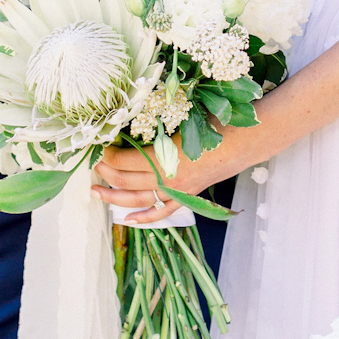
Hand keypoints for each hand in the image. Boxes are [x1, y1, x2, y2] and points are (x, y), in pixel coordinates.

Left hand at [91, 134, 235, 226]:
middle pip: (126, 181)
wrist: (243, 141)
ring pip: (137, 200)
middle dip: (106, 173)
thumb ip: (157, 123)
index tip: (100, 145)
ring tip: (95, 192)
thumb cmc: (214, 123)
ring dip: (113, 197)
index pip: (124, 161)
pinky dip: (143, 218)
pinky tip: (126, 219)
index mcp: (165, 158)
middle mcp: (168, 179)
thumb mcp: (182, 118)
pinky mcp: (186, 197)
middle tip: (95, 163)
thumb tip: (129, 120)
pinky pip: (161, 212)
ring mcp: (177, 191)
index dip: (108, 155)